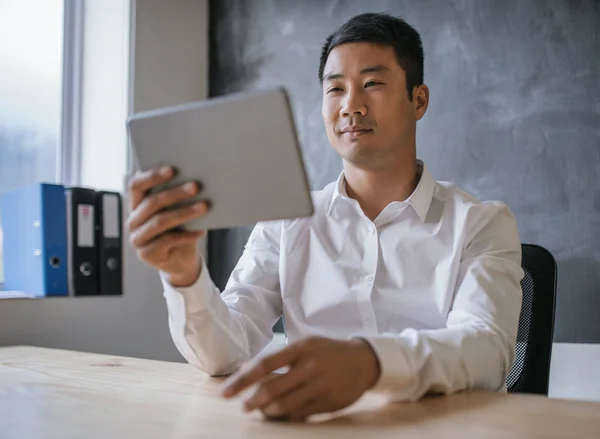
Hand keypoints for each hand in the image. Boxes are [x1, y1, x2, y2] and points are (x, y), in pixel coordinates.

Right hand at [126, 166, 209, 286]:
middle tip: (197, 186)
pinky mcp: (147, 254)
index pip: (136, 186)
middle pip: (152, 203)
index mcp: (136, 205)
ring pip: (160, 221)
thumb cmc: (180, 230)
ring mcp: (138, 239)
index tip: (172, 169)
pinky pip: (169, 240)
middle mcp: (133, 221)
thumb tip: (195, 181)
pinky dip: (187, 234)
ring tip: (204, 206)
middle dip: (175, 193)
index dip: (152, 176)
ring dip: (184, 212)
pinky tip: (202, 230)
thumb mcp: (177, 212)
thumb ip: (177, 198)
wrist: (181, 261)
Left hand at [221, 336, 380, 421]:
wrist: (363, 361)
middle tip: (244, 406)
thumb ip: (282, 358)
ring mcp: (321, 386)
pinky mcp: (329, 402)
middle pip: (272, 389)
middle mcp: (310, 367)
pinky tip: (282, 414)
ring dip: (268, 411)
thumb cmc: (327, 352)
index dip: (242, 380)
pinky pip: (300, 414)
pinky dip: (287, 416)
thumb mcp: (306, 345)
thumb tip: (251, 374)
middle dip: (252, 401)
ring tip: (263, 410)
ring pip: (285, 406)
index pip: (264, 365)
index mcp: (301, 348)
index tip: (226, 392)